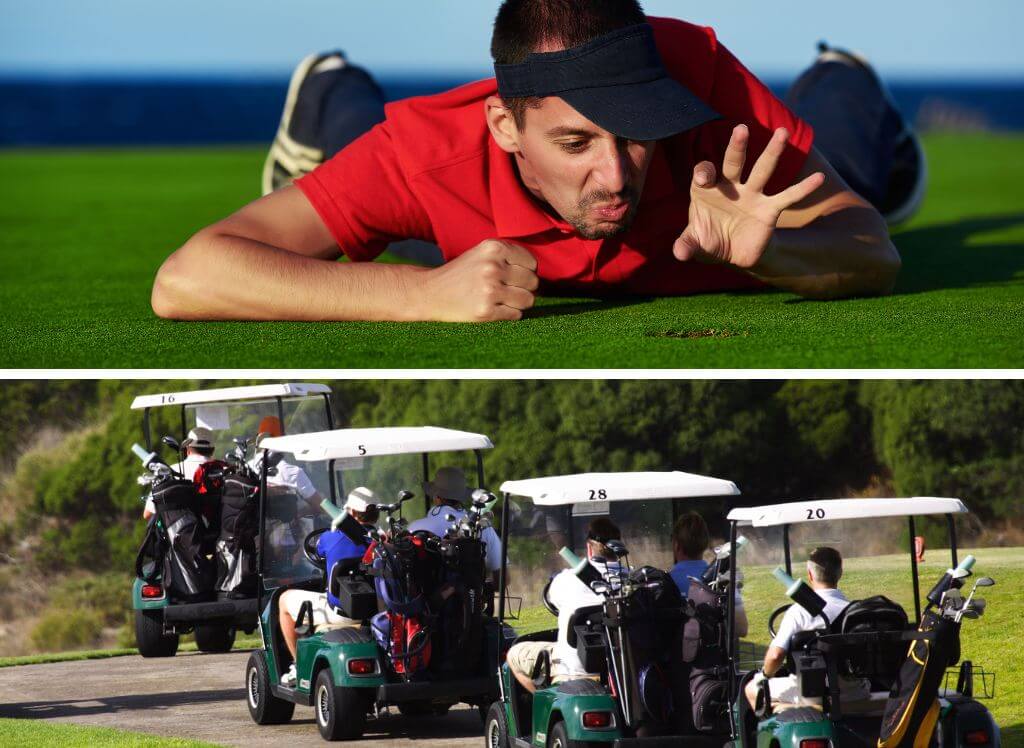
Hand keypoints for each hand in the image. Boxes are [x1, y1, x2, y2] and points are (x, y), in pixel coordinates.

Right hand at [422, 239, 537, 320]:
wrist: (429, 293)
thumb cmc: (461, 274)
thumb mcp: (482, 254)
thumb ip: (509, 258)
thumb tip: (541, 278)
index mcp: (493, 248)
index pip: (532, 263)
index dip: (526, 271)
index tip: (512, 276)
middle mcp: (492, 267)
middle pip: (532, 282)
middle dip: (524, 288)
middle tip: (507, 290)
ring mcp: (489, 290)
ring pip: (528, 300)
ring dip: (519, 303)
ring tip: (502, 300)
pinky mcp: (485, 311)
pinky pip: (516, 315)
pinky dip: (509, 314)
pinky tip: (494, 309)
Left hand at [673, 125, 824, 268]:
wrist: (732, 253)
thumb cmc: (708, 240)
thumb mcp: (695, 245)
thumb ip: (687, 245)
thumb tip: (679, 253)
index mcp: (707, 191)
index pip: (704, 173)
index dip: (704, 172)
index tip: (705, 177)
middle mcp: (731, 187)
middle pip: (733, 163)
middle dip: (736, 147)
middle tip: (741, 129)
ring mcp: (752, 195)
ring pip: (762, 169)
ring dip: (771, 152)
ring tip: (782, 133)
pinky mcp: (769, 209)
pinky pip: (787, 197)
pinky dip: (802, 188)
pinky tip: (818, 178)